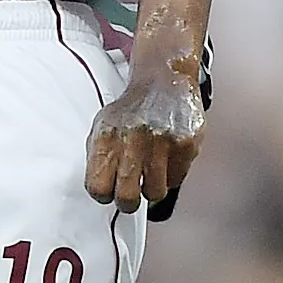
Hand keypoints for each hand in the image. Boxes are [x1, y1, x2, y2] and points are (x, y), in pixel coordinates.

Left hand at [85, 53, 202, 212]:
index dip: (103, 195)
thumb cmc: (132, 109)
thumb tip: (100, 191)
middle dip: (128, 203)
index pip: (97, 187)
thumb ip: (99, 158)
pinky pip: (177, 179)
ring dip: (153, 187)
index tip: (108, 191)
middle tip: (130, 196)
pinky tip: (167, 156)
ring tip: (151, 170)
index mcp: (107, 136)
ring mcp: (162, 141)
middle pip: (127, 198)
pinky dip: (172, 173)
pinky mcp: (185, 143)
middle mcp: (133, 138)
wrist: (164, 79)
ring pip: (155, 193)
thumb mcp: (104, 126)